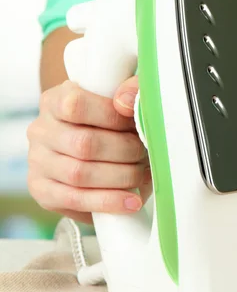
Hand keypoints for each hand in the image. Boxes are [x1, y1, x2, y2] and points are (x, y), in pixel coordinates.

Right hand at [27, 77, 151, 223]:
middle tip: (144, 153)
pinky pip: (74, 200)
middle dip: (124, 151)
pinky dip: (108, 202)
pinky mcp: (41, 190)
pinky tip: (130, 201)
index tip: (134, 122)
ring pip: (79, 174)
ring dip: (120, 177)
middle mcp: (40, 130)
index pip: (76, 105)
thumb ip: (131, 89)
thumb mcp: (121, 98)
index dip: (111, 116)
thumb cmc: (110, 121)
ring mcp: (37, 161)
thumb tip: (126, 102)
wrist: (94, 149)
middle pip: (83, 143)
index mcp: (55, 100)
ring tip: (142, 175)